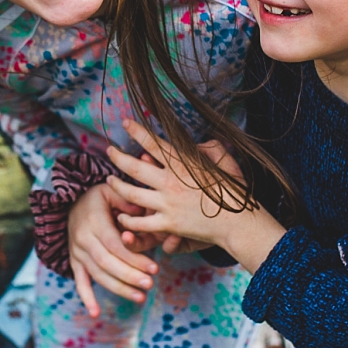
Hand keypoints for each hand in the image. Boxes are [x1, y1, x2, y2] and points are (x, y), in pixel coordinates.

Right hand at [68, 182, 158, 316]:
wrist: (70, 202)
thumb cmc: (98, 197)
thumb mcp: (112, 191)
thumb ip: (127, 202)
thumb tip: (142, 213)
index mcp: (93, 221)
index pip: (115, 245)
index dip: (133, 258)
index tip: (154, 268)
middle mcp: (82, 238)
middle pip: (107, 262)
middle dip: (129, 275)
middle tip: (149, 285)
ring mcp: (77, 252)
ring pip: (97, 274)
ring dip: (118, 288)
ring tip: (140, 298)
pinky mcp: (75, 261)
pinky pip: (79, 281)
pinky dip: (86, 298)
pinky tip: (95, 313)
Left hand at [105, 119, 285, 273]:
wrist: (239, 222)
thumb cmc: (234, 191)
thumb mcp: (225, 161)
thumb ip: (210, 148)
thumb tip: (200, 143)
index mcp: (183, 164)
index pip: (153, 143)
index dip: (137, 131)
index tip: (125, 122)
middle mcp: (170, 182)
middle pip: (133, 167)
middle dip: (117, 157)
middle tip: (109, 150)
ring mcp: (167, 204)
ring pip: (130, 194)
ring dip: (116, 186)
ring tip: (108, 180)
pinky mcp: (168, 225)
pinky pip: (140, 222)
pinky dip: (128, 220)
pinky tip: (122, 216)